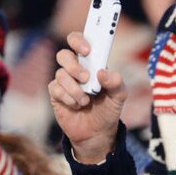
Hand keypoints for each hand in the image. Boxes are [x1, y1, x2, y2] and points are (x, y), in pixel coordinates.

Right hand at [50, 32, 127, 163]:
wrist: (98, 133)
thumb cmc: (108, 110)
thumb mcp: (119, 96)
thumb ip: (116, 82)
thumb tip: (103, 72)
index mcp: (90, 63)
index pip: (78, 41)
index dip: (79, 40)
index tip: (87, 50)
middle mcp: (75, 69)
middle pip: (63, 55)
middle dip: (73, 66)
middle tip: (86, 78)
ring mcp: (64, 82)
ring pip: (60, 74)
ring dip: (74, 88)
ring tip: (86, 101)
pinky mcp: (56, 95)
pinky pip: (55, 89)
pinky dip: (68, 97)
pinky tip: (77, 105)